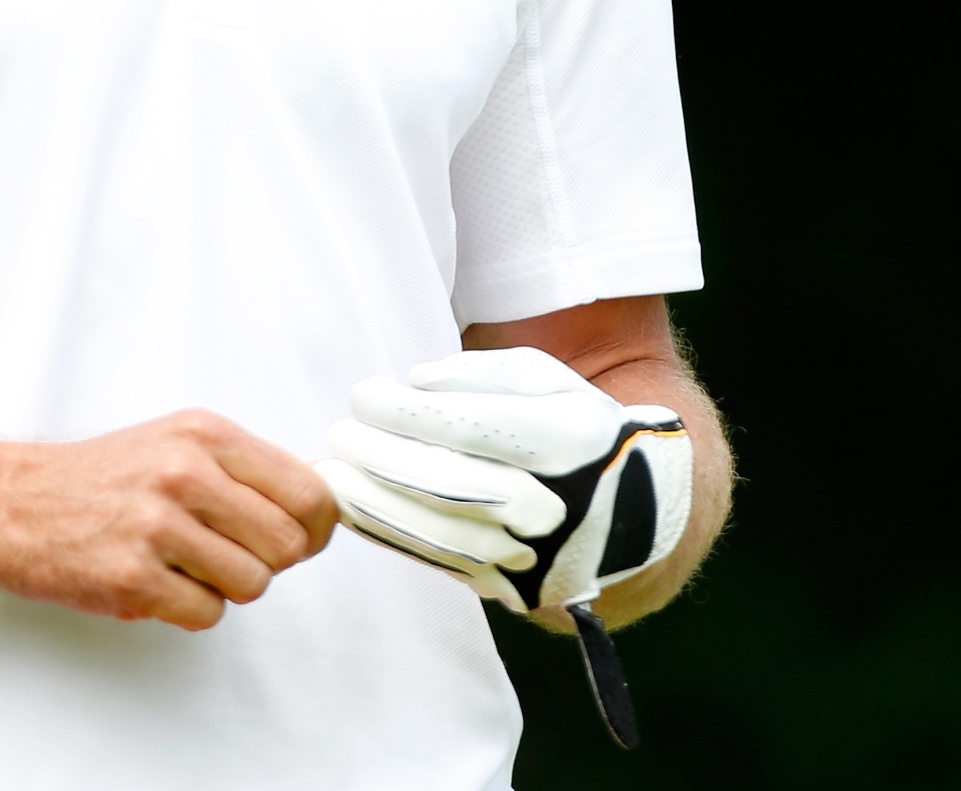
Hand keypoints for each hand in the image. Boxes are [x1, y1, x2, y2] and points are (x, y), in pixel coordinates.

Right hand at [0, 409, 335, 629]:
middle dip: (268, 560)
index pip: (308, 491)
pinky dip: (190, 609)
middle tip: (232, 554)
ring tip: (186, 565)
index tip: (303, 537)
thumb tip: (318, 505)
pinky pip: (206, 613)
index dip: (316, 526)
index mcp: (206, 435)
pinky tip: (159, 582)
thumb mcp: (179, 442)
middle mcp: (185, 474)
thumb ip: (245, 469)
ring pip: (252, 583)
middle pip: (287, 545)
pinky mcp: (132, 578)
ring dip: (227, 586)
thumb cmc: (102, 477)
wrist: (15, 504)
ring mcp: (157, 527)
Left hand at [314, 347, 691, 615]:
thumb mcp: (548, 382)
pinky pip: (435, 561)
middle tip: (339, 432)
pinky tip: (353, 508)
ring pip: (437, 531)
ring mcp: (529, 552)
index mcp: (566, 441)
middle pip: (449, 482)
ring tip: (331, 474)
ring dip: (373, 503)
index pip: (472, 427)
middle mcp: (550, 503)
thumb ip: (481, 372)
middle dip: (381, 457)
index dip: (408, 412)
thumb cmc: (574, 431)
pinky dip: (388, 535)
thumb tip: (416, 382)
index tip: (365, 394)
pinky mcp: (506, 587)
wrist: (629, 517)